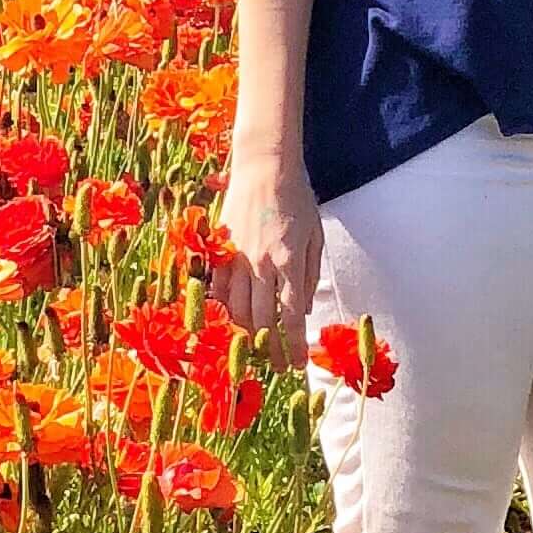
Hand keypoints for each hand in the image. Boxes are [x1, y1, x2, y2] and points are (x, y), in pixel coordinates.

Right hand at [214, 148, 324, 368]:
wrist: (264, 165)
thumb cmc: (298, 198)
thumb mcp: (316, 235)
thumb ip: (309, 276)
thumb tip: (302, 312)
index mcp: (290, 261)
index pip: (290, 317)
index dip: (292, 346)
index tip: (295, 365)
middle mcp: (262, 264)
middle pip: (261, 320)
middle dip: (269, 349)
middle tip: (276, 367)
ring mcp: (237, 257)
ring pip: (234, 309)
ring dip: (244, 335)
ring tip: (254, 350)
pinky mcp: (219, 249)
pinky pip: (216, 289)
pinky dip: (222, 309)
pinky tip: (229, 322)